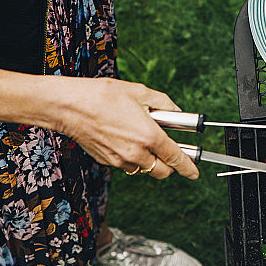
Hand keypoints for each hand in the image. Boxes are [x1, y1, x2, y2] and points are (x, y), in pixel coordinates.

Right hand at [54, 78, 198, 179]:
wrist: (69, 106)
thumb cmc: (103, 96)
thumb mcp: (141, 92)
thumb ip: (164, 104)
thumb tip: (176, 111)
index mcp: (149, 136)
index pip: (176, 158)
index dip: (189, 167)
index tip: (195, 172)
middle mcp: (136, 152)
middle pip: (163, 171)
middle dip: (170, 164)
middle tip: (170, 150)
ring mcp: (120, 160)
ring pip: (144, 169)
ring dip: (150, 160)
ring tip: (144, 139)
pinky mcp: (107, 161)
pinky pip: (127, 165)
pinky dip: (133, 157)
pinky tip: (127, 139)